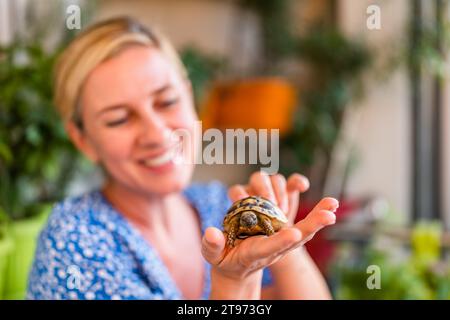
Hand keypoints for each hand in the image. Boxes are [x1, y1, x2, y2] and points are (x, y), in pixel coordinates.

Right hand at [201, 171, 338, 282]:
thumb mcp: (213, 256)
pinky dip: (316, 216)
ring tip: (333, 205)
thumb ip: (212, 245)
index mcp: (255, 254)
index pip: (269, 248)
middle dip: (311, 226)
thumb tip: (211, 232)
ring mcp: (280, 241)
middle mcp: (272, 248)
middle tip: (329, 216)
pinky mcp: (282, 234)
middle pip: (294, 238)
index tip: (292, 234)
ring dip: (317, 218)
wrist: (236, 267)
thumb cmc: (223, 260)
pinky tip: (329, 206)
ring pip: (302, 230)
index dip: (280, 242)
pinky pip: (302, 225)